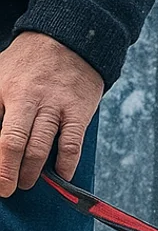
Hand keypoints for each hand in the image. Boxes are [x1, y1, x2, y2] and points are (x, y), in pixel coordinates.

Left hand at [0, 32, 103, 197]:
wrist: (68, 41)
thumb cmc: (28, 65)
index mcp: (3, 88)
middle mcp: (27, 97)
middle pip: (13, 142)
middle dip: (7, 173)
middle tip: (6, 189)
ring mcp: (54, 105)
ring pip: (40, 148)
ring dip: (31, 173)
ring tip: (26, 183)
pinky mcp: (77, 112)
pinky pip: (71, 145)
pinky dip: (66, 165)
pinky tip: (61, 175)